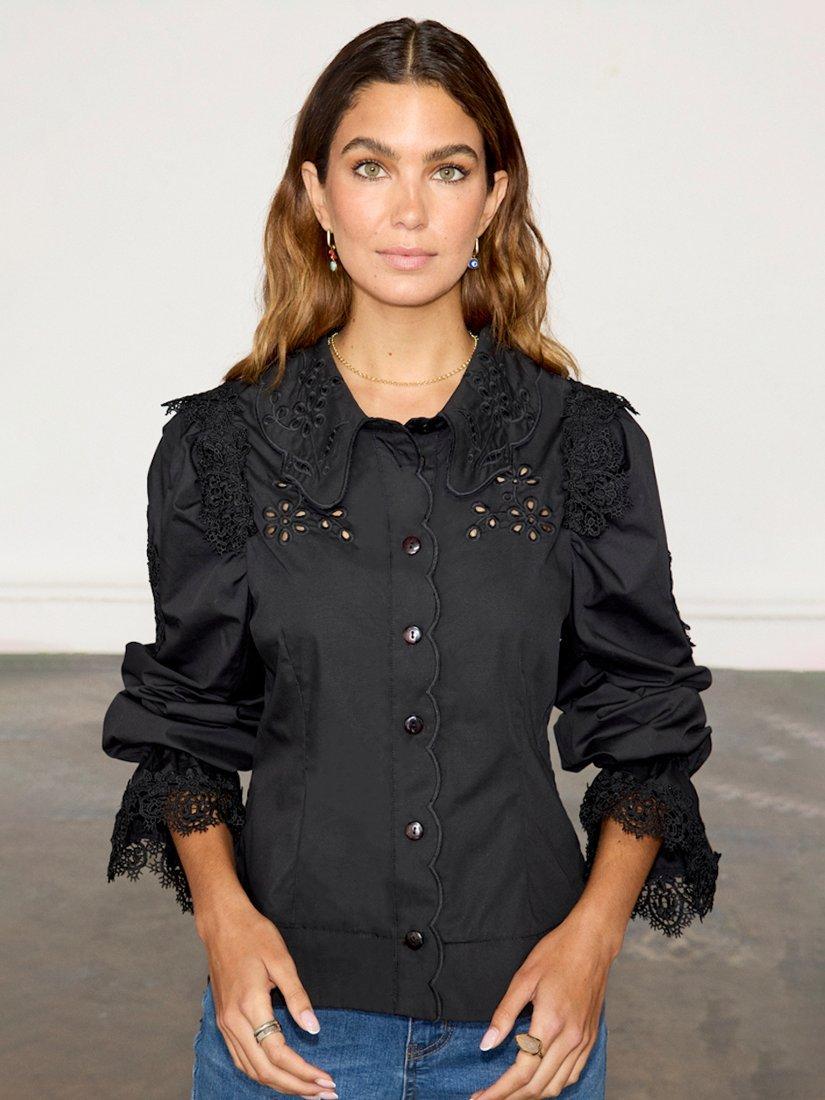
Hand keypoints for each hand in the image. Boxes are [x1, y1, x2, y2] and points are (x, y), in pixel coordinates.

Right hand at [197, 896, 338, 1097]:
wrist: (222, 923)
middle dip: (295, 1087)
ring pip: (250, 1069)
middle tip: (324, 1092)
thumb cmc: (254, 935)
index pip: (278, 1054)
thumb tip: (313, 1028)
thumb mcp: (282, 960)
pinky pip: (241, 1058)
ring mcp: (225, 1023)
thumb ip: (297, 997)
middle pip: (264, 1070)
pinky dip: (260, 1073)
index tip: (326, 1079)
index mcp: (249, 1006)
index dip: (303, 1072)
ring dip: (279, 1084)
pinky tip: (278, 1074)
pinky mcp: (223, 1020)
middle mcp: (233, 1021)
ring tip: (306, 1089)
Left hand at [467, 911, 617, 1098]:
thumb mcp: (523, 978)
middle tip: (487, 1099)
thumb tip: (486, 1044)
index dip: (499, 1090)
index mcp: (550, 1023)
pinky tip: (538, 1082)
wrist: (592, 943)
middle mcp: (570, 1039)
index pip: (521, 1072)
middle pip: (537, 1086)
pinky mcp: (590, 1038)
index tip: (479, 1098)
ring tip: (508, 1094)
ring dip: (530, 1096)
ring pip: (556, 1086)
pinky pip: (572, 1075)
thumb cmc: (556, 954)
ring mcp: (583, 1041)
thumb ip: (504, 1014)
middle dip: (510, 1098)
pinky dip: (553, 1085)